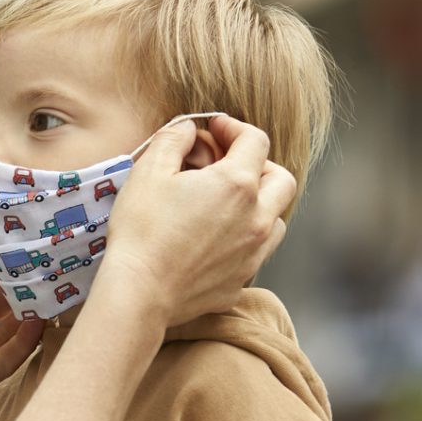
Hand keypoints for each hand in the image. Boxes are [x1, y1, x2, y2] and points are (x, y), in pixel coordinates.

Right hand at [98, 116, 296, 327]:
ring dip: (259, 203)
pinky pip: (255, 252)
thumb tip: (189, 129)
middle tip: (227, 164)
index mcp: (237, 185)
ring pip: (277, 219)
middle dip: (259, 164)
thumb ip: (174, 139)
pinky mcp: (240, 281)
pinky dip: (244, 238)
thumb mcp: (149, 171)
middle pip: (281, 179)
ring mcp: (253, 254)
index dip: (234, 127)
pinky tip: (214, 238)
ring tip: (226, 203)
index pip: (255, 140)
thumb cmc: (142, 230)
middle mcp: (257, 218)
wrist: (140, 293)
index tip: (214, 129)